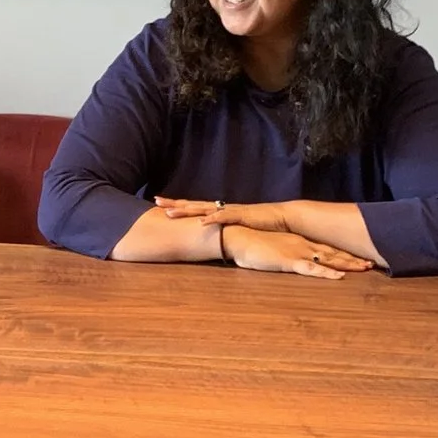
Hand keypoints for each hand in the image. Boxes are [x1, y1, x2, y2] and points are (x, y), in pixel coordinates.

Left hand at [155, 197, 290, 232]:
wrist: (282, 218)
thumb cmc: (259, 224)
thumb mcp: (236, 228)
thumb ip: (223, 230)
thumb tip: (211, 237)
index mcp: (219, 211)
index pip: (194, 207)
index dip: (177, 205)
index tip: (160, 204)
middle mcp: (221, 208)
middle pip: (193, 204)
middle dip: (174, 203)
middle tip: (156, 201)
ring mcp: (230, 211)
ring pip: (204, 209)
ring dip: (186, 211)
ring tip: (170, 212)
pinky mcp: (241, 215)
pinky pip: (224, 217)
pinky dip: (212, 219)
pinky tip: (201, 221)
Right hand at [223, 225, 370, 278]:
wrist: (238, 237)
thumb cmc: (252, 244)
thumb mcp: (272, 249)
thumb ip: (284, 254)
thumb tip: (290, 260)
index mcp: (300, 242)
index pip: (326, 249)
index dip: (343, 254)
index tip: (358, 258)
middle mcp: (303, 245)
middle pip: (333, 253)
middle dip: (352, 259)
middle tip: (370, 263)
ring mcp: (298, 252)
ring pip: (328, 260)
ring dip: (346, 264)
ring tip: (364, 267)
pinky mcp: (289, 261)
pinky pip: (311, 269)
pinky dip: (326, 273)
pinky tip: (339, 276)